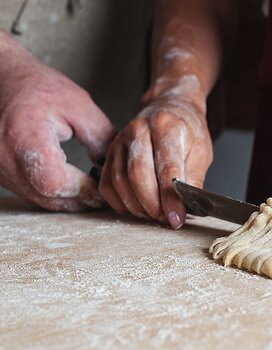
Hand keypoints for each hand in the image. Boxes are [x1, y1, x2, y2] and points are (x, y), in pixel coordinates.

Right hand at [0, 37, 114, 210]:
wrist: (2, 80)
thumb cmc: (40, 88)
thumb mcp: (79, 105)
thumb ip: (100, 137)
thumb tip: (112, 168)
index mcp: (25, 138)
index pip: (55, 182)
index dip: (83, 189)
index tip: (103, 185)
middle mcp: (6, 158)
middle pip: (48, 197)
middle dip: (80, 198)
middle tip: (103, 192)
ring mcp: (1, 168)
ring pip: (39, 200)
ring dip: (69, 200)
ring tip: (91, 189)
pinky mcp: (2, 173)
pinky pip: (31, 193)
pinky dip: (54, 195)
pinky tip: (73, 185)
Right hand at [99, 77, 212, 228]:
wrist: (169, 107)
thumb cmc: (187, 130)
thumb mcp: (202, 151)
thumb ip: (195, 178)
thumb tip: (189, 207)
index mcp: (167, 126)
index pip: (167, 168)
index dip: (171, 198)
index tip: (176, 218)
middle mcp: (139, 130)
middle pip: (138, 175)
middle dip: (152, 204)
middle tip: (165, 219)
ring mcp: (120, 140)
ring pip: (119, 181)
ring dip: (137, 206)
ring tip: (154, 215)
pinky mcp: (109, 152)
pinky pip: (107, 183)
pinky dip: (120, 202)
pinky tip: (136, 208)